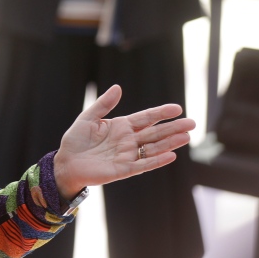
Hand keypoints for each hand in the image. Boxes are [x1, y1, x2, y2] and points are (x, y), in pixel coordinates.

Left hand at [53, 85, 194, 198]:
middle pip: (155, 133)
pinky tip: (171, 155)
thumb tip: (118, 87)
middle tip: (192, 123)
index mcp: (121, 126)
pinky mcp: (124, 170)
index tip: (177, 108)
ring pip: (153, 148)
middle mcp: (128, 140)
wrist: (66, 163)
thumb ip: (103, 104)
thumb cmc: (76, 141)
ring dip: (170, 143)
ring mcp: (127, 155)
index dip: (161, 113)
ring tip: (186, 137)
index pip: (146, 118)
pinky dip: (157, 160)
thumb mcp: (87, 118)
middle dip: (173, 128)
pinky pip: (143, 165)